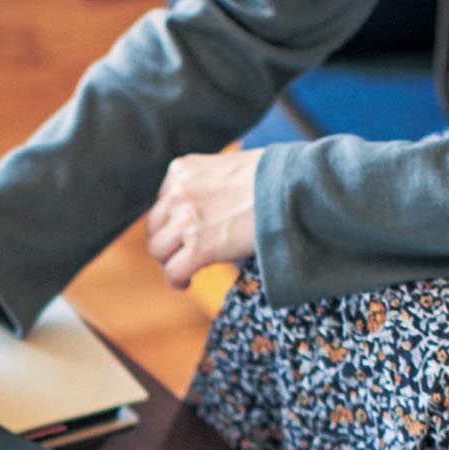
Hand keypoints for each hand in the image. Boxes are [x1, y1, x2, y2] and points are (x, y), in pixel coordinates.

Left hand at [145, 149, 261, 288]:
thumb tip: (208, 206)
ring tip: (188, 269)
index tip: (186, 235)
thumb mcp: (230, 167)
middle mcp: (179, 191)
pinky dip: (177, 281)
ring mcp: (186, 219)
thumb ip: (207, 183)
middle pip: (154, 229)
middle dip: (167, 245)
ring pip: (158, 252)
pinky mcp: (198, 246)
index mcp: (183, 169)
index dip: (171, 224)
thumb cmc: (275, 178)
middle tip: (184, 256)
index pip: (161, 203)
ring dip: (171, 263)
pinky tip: (188, 282)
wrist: (294, 188)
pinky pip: (173, 272)